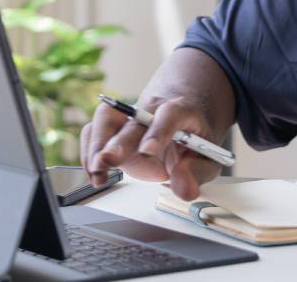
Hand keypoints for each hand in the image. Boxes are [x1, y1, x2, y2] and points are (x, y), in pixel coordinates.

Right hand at [80, 97, 222, 200]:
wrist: (182, 120)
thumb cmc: (193, 138)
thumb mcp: (208, 157)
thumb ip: (197, 172)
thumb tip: (184, 188)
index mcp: (181, 111)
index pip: (169, 114)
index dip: (157, 132)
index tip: (148, 151)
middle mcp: (151, 109)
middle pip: (132, 118)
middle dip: (118, 140)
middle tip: (107, 161)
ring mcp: (129, 116)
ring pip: (106, 117)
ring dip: (97, 144)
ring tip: (98, 172)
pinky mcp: (113, 125)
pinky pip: (94, 130)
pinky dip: (89, 151)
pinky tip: (95, 173)